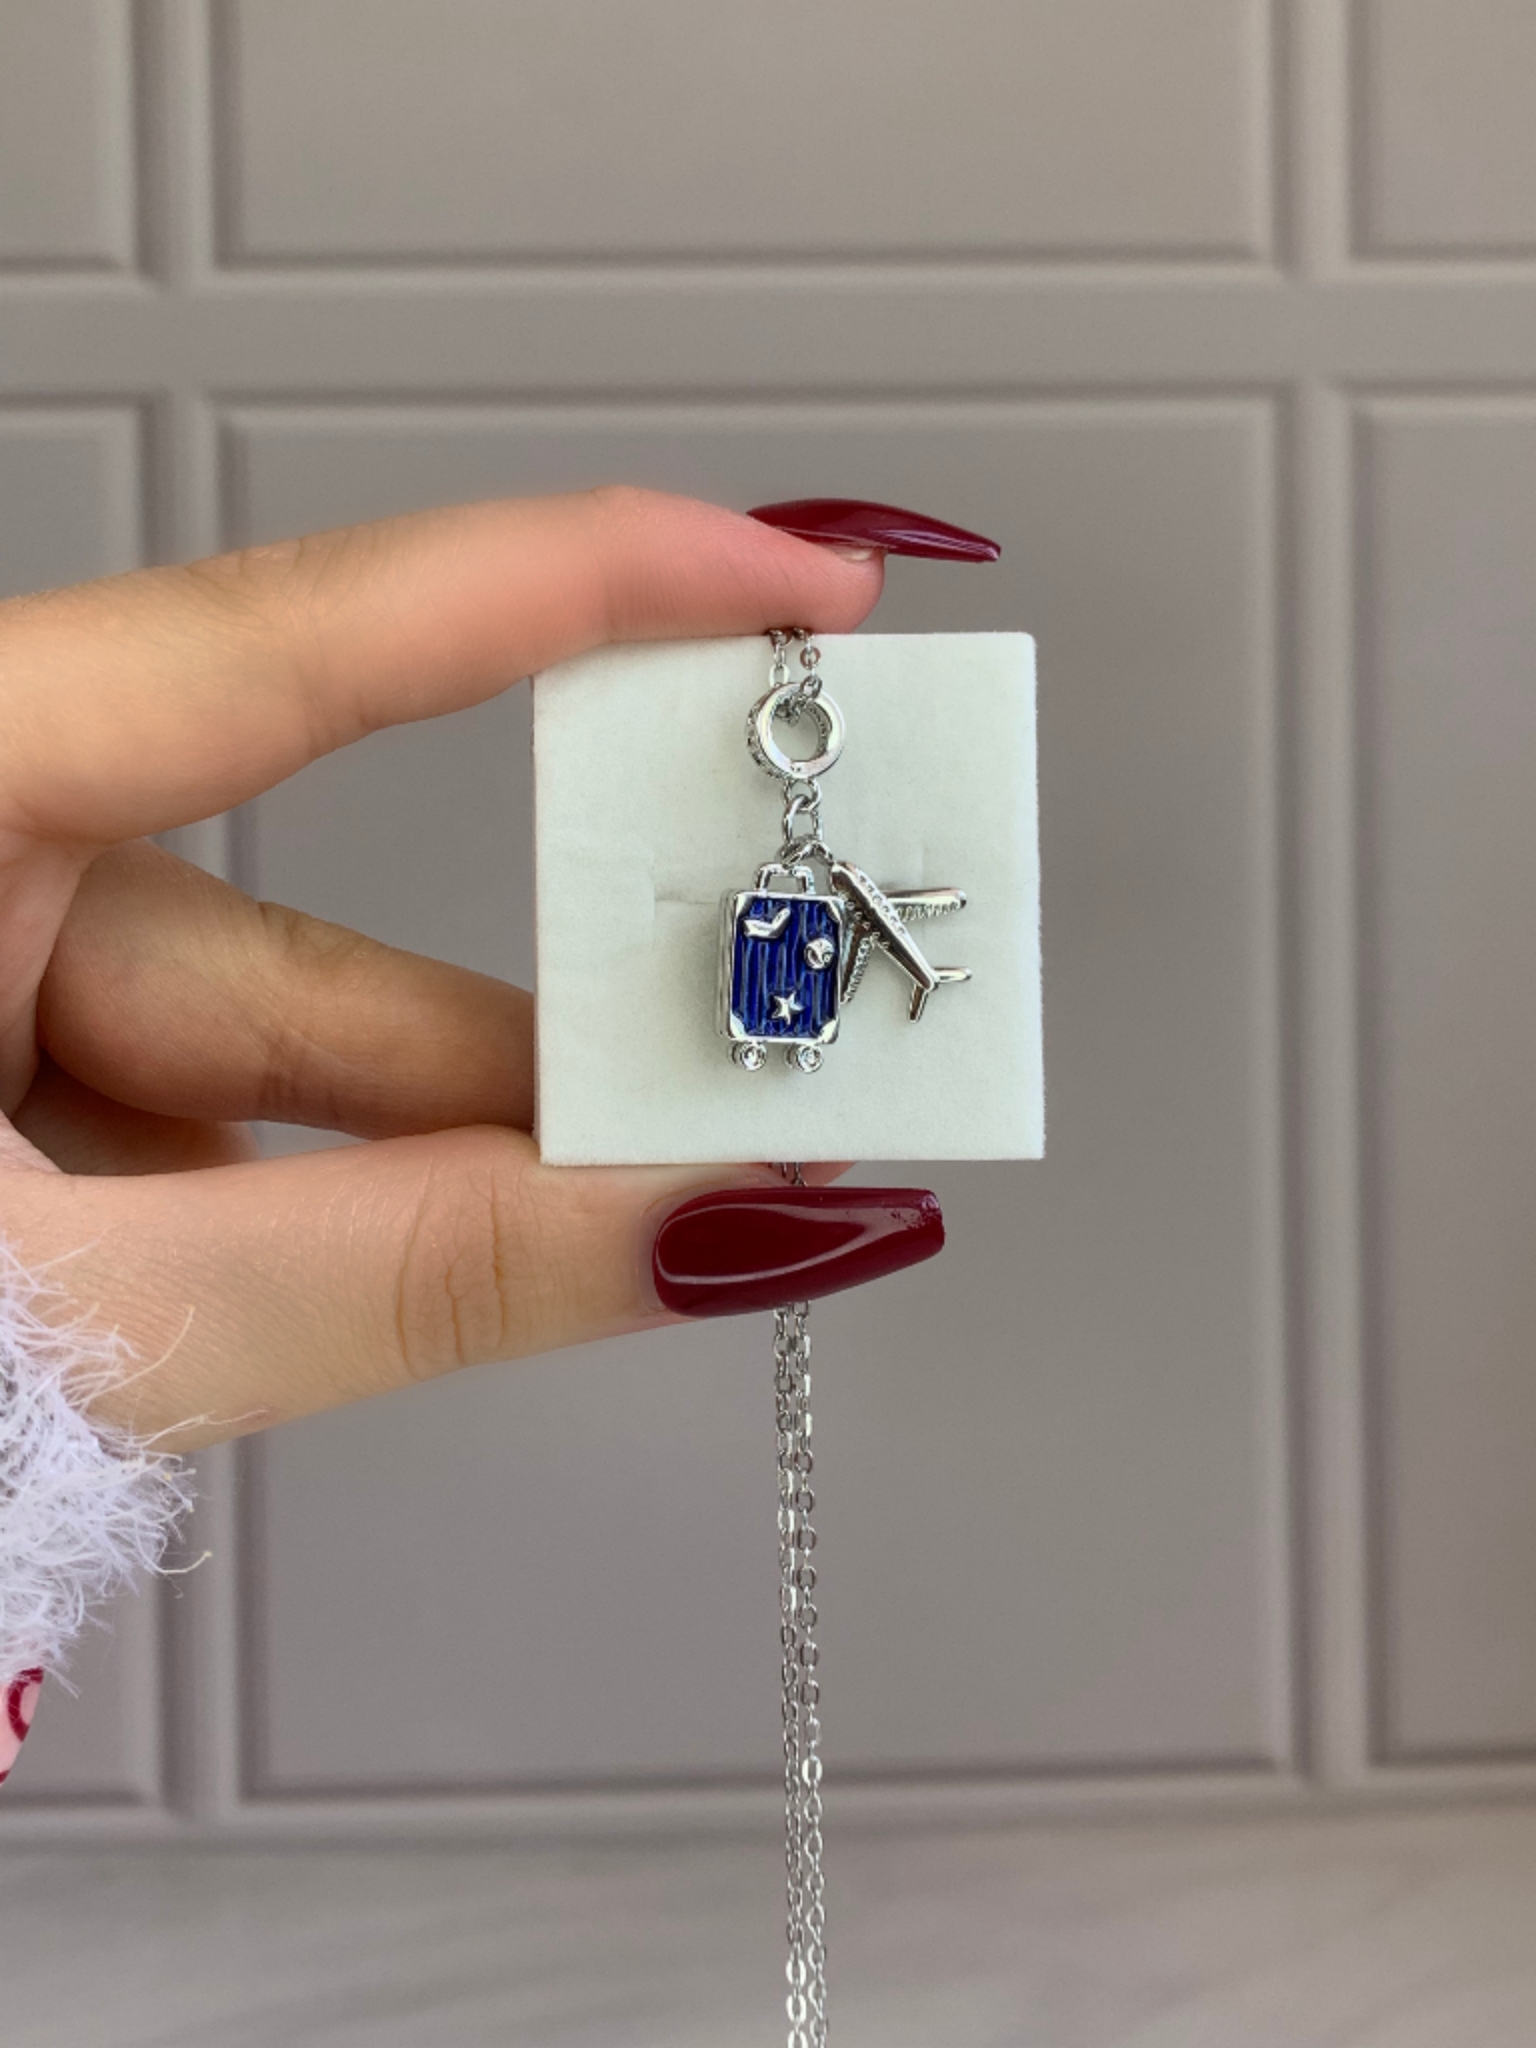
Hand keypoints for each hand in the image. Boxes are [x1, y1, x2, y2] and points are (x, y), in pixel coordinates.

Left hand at [0, 488, 886, 1450]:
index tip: (795, 583)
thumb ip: (388, 1275)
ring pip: (226, 1058)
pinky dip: (252, 1213)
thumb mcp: (70, 1323)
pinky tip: (326, 1306)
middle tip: (740, 1108)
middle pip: (280, 942)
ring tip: (588, 1260)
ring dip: (389, 1179)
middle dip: (507, 1065)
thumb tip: (719, 1228)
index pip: (291, 636)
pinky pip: (143, 1114)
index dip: (572, 586)